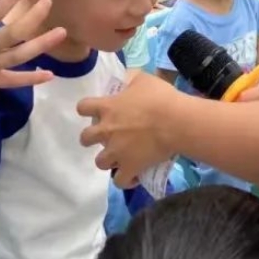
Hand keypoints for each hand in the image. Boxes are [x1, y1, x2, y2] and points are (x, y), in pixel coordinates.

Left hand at [78, 71, 182, 187]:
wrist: (176, 122)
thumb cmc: (161, 98)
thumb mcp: (144, 79)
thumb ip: (132, 79)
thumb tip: (129, 78)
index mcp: (107, 108)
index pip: (83, 107)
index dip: (86, 109)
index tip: (96, 112)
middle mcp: (106, 131)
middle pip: (85, 138)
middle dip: (92, 138)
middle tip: (106, 137)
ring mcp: (116, 151)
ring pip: (99, 162)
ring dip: (107, 160)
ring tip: (120, 158)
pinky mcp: (129, 167)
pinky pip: (119, 181)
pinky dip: (125, 179)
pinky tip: (133, 176)